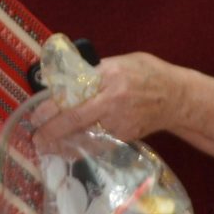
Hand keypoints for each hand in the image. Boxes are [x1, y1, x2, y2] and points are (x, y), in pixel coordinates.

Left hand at [42, 52, 187, 146]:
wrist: (177, 97)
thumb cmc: (147, 74)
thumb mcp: (121, 62)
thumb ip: (95, 72)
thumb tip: (65, 81)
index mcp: (109, 75)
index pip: (74, 90)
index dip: (52, 105)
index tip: (36, 114)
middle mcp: (113, 98)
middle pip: (76, 116)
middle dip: (52, 129)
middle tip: (36, 137)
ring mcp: (119, 120)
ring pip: (85, 134)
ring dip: (63, 142)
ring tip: (46, 146)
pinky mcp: (124, 135)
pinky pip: (98, 143)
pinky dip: (81, 148)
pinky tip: (67, 151)